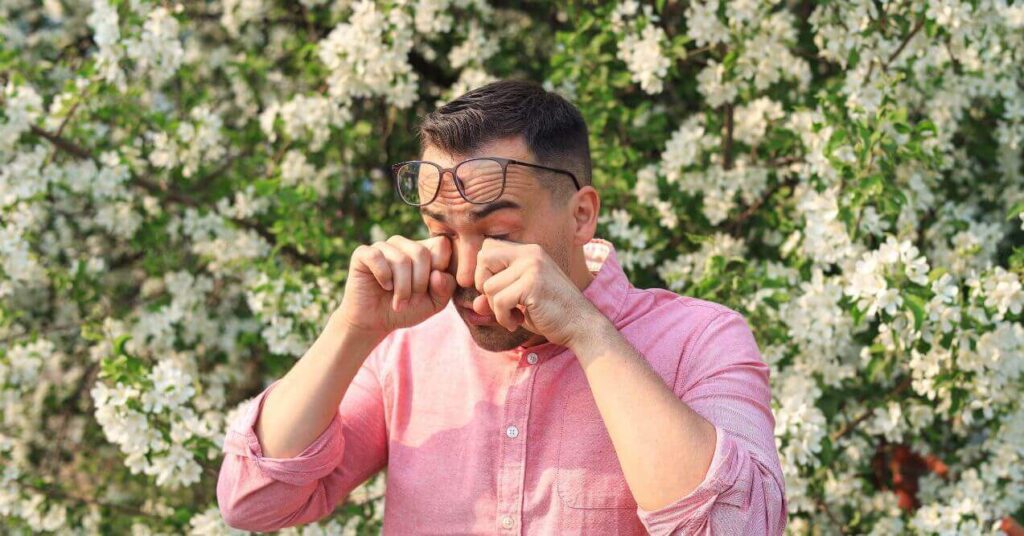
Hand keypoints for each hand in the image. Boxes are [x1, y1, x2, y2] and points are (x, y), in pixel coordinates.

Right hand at [332, 235, 455, 336]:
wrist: (375, 321)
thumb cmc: (408, 309)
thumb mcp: (434, 303)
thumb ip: (445, 288)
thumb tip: (437, 274)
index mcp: (424, 250)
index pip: (442, 244)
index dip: (440, 267)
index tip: (431, 288)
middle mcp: (404, 244)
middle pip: (421, 252)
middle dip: (419, 283)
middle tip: (412, 299)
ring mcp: (383, 246)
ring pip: (400, 259)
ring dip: (402, 288)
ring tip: (398, 301)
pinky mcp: (363, 253)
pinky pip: (377, 258)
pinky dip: (383, 277)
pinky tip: (384, 286)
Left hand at [472, 239, 599, 347]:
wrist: (581, 326)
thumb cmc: (551, 314)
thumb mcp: (519, 303)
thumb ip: (496, 298)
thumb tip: (474, 304)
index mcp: (529, 252)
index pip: (488, 248)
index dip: (484, 271)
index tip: (497, 292)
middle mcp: (530, 253)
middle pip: (483, 257)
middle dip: (484, 285)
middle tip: (500, 303)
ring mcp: (532, 266)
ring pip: (489, 286)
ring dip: (496, 308)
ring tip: (513, 316)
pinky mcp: (533, 283)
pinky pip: (500, 301)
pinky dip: (503, 318)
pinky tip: (516, 322)